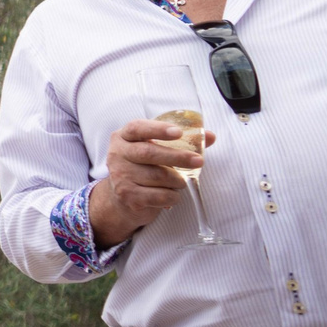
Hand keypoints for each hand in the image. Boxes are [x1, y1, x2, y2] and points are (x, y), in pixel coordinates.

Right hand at [88, 118, 216, 247]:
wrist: (122, 198)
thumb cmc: (144, 168)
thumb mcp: (156, 150)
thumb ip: (181, 141)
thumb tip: (209, 136)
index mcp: (123, 137)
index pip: (137, 128)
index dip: (158, 129)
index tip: (179, 132)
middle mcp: (117, 154)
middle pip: (149, 153)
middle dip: (178, 157)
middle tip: (199, 161)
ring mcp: (120, 176)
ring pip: (158, 176)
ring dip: (178, 180)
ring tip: (180, 182)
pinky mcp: (127, 195)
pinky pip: (160, 195)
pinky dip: (173, 197)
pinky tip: (172, 195)